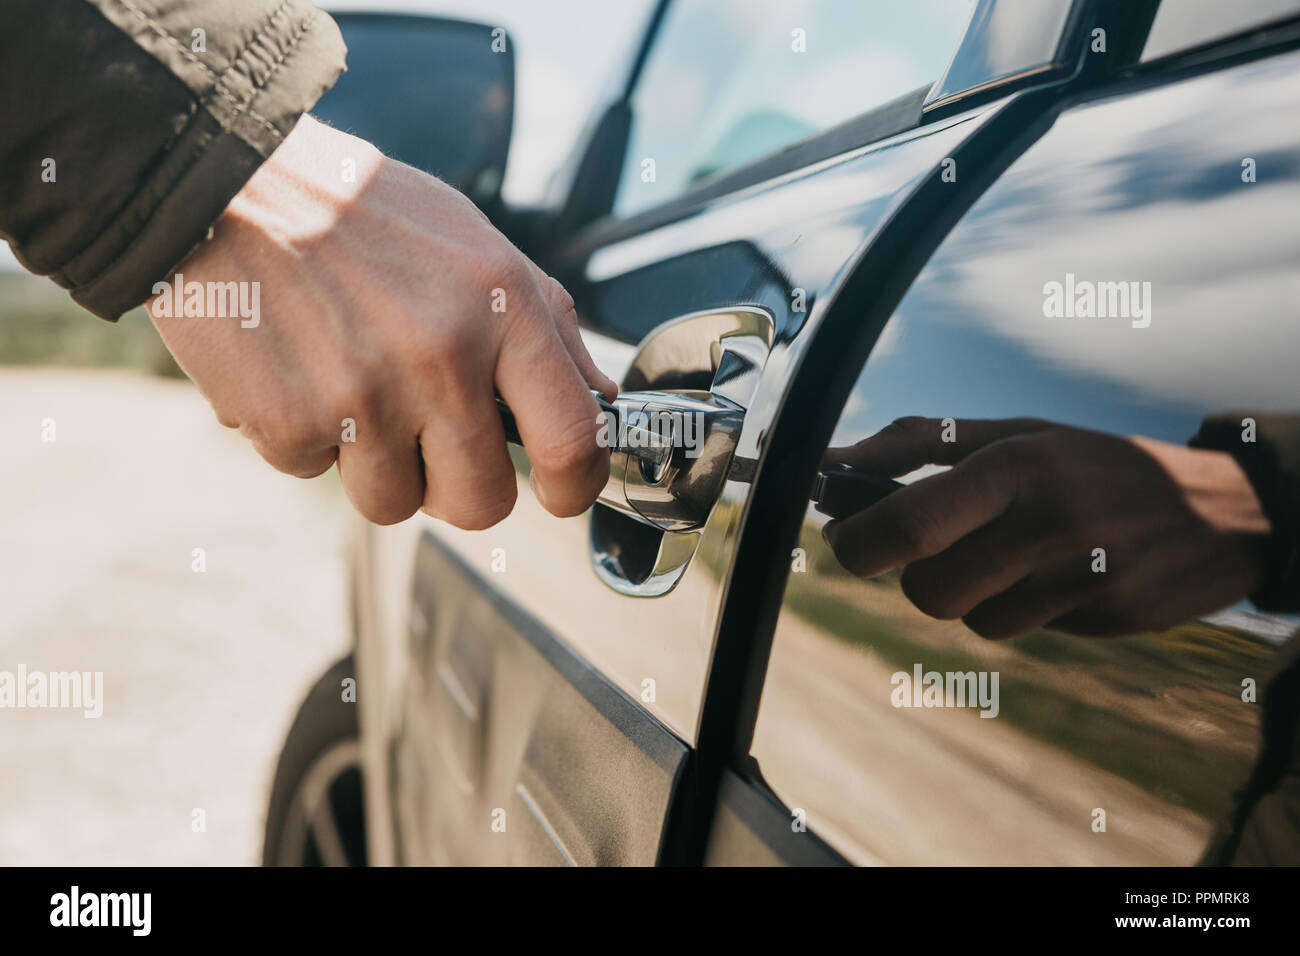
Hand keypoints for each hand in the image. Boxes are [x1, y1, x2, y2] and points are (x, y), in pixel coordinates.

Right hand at [149, 115, 617, 526]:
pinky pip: (314, 474)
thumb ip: (549, 325)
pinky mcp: (288, 422)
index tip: (559, 493)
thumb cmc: (362, 213)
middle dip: (459, 488)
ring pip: (393, 503)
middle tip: (431, 443)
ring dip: (376, 466)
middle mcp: (441, 357)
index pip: (572, 438)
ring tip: (354, 391)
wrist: (228, 182)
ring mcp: (363, 396)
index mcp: (502, 309)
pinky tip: (298, 372)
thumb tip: (599, 400)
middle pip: (481, 504)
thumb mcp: (477, 243)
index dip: (574, 487)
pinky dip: (307, 439)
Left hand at [822, 417, 1272, 638]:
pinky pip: (1023, 632)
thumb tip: (829, 467)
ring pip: (971, 619)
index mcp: (1017, 467)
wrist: (1219, 508)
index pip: (909, 523)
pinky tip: (1053, 576)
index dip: (858, 541)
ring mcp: (1083, 580)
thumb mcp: (1013, 435)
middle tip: (935, 544)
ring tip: (1011, 553)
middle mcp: (1050, 525)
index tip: (843, 536)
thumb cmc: (1088, 464)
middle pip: (928, 590)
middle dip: (913, 574)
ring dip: (970, 593)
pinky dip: (1019, 608)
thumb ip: (915, 446)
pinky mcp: (1107, 622)